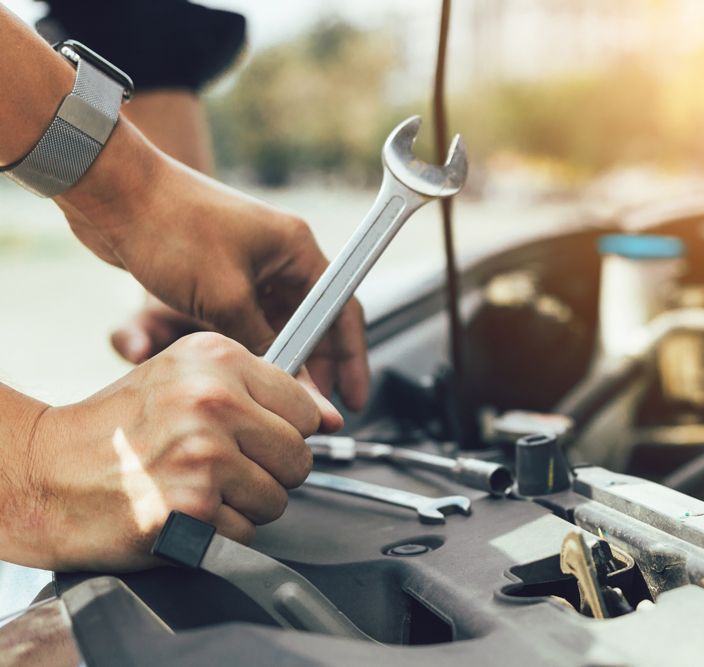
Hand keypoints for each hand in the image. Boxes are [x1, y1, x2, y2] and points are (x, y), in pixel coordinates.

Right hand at [21, 332, 338, 570]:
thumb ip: (261, 391)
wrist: (46, 474)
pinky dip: (221, 532)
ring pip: (280, 498)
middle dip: (268, 471)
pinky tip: (182, 509)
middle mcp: (214, 401)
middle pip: (300, 456)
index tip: (253, 437)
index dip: (284, 430)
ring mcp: (205, 456)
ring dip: (245, 504)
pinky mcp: (195, 508)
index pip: (306, 406)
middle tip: (218, 466)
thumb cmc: (117, 428)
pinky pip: (248, 532)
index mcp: (217, 359)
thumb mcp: (184, 378)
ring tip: (196, 486)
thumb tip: (332, 418)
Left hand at [57, 127, 369, 410]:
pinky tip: (249, 370)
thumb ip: (263, 343)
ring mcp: (251, 262)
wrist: (112, 193)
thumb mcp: (225, 298)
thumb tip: (287, 382)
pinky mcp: (221, 271)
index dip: (352, 357)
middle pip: (316, 320)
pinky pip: (250, 316)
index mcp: (297, 249)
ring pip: (281, 322)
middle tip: (317, 407)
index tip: (353, 396)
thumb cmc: (171, 228)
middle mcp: (281, 254)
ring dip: (284, 357)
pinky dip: (254, 344)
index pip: (342, 309)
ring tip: (282, 396)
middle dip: (318, 365)